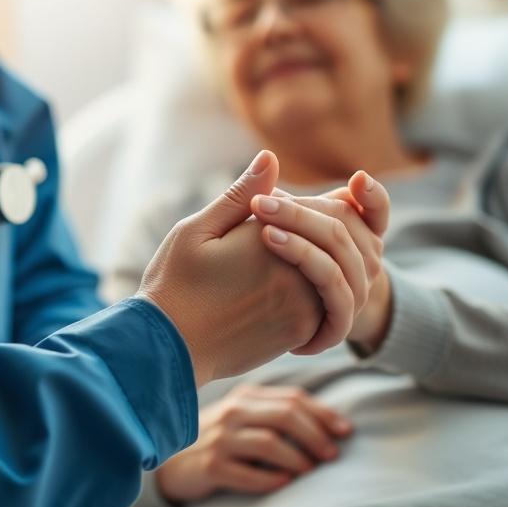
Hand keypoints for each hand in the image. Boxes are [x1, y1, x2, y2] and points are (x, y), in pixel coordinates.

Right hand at [136, 151, 323, 385]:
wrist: (169, 348)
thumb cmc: (174, 284)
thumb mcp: (197, 231)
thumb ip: (241, 196)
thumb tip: (270, 158)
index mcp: (268, 237)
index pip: (318, 207)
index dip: (304, 204)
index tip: (273, 210)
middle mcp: (295, 272)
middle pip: (335, 237)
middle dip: (320, 229)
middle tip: (280, 236)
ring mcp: (304, 305)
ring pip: (338, 269)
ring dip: (324, 260)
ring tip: (285, 261)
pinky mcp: (303, 331)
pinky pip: (331, 302)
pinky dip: (321, 289)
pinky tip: (287, 286)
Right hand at [156, 384, 351, 502]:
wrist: (175, 461)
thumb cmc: (220, 439)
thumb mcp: (245, 418)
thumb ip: (276, 414)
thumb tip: (327, 425)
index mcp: (246, 396)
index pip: (292, 398)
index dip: (323, 414)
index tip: (346, 431)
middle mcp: (233, 412)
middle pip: (285, 415)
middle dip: (316, 435)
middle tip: (332, 455)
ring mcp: (220, 437)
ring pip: (269, 442)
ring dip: (298, 459)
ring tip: (311, 472)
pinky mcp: (210, 465)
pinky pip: (247, 472)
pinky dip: (271, 478)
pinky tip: (285, 484)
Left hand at [247, 171, 389, 354]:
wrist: (273, 324)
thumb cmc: (272, 263)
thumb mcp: (278, 226)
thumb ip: (279, 197)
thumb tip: (266, 159)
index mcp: (358, 234)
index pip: (377, 211)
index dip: (372, 196)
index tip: (357, 179)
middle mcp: (365, 261)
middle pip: (343, 226)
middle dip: (300, 212)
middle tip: (259, 202)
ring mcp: (356, 292)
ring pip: (338, 257)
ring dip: (300, 238)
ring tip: (263, 230)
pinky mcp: (340, 321)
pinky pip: (335, 291)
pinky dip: (308, 264)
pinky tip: (273, 245)